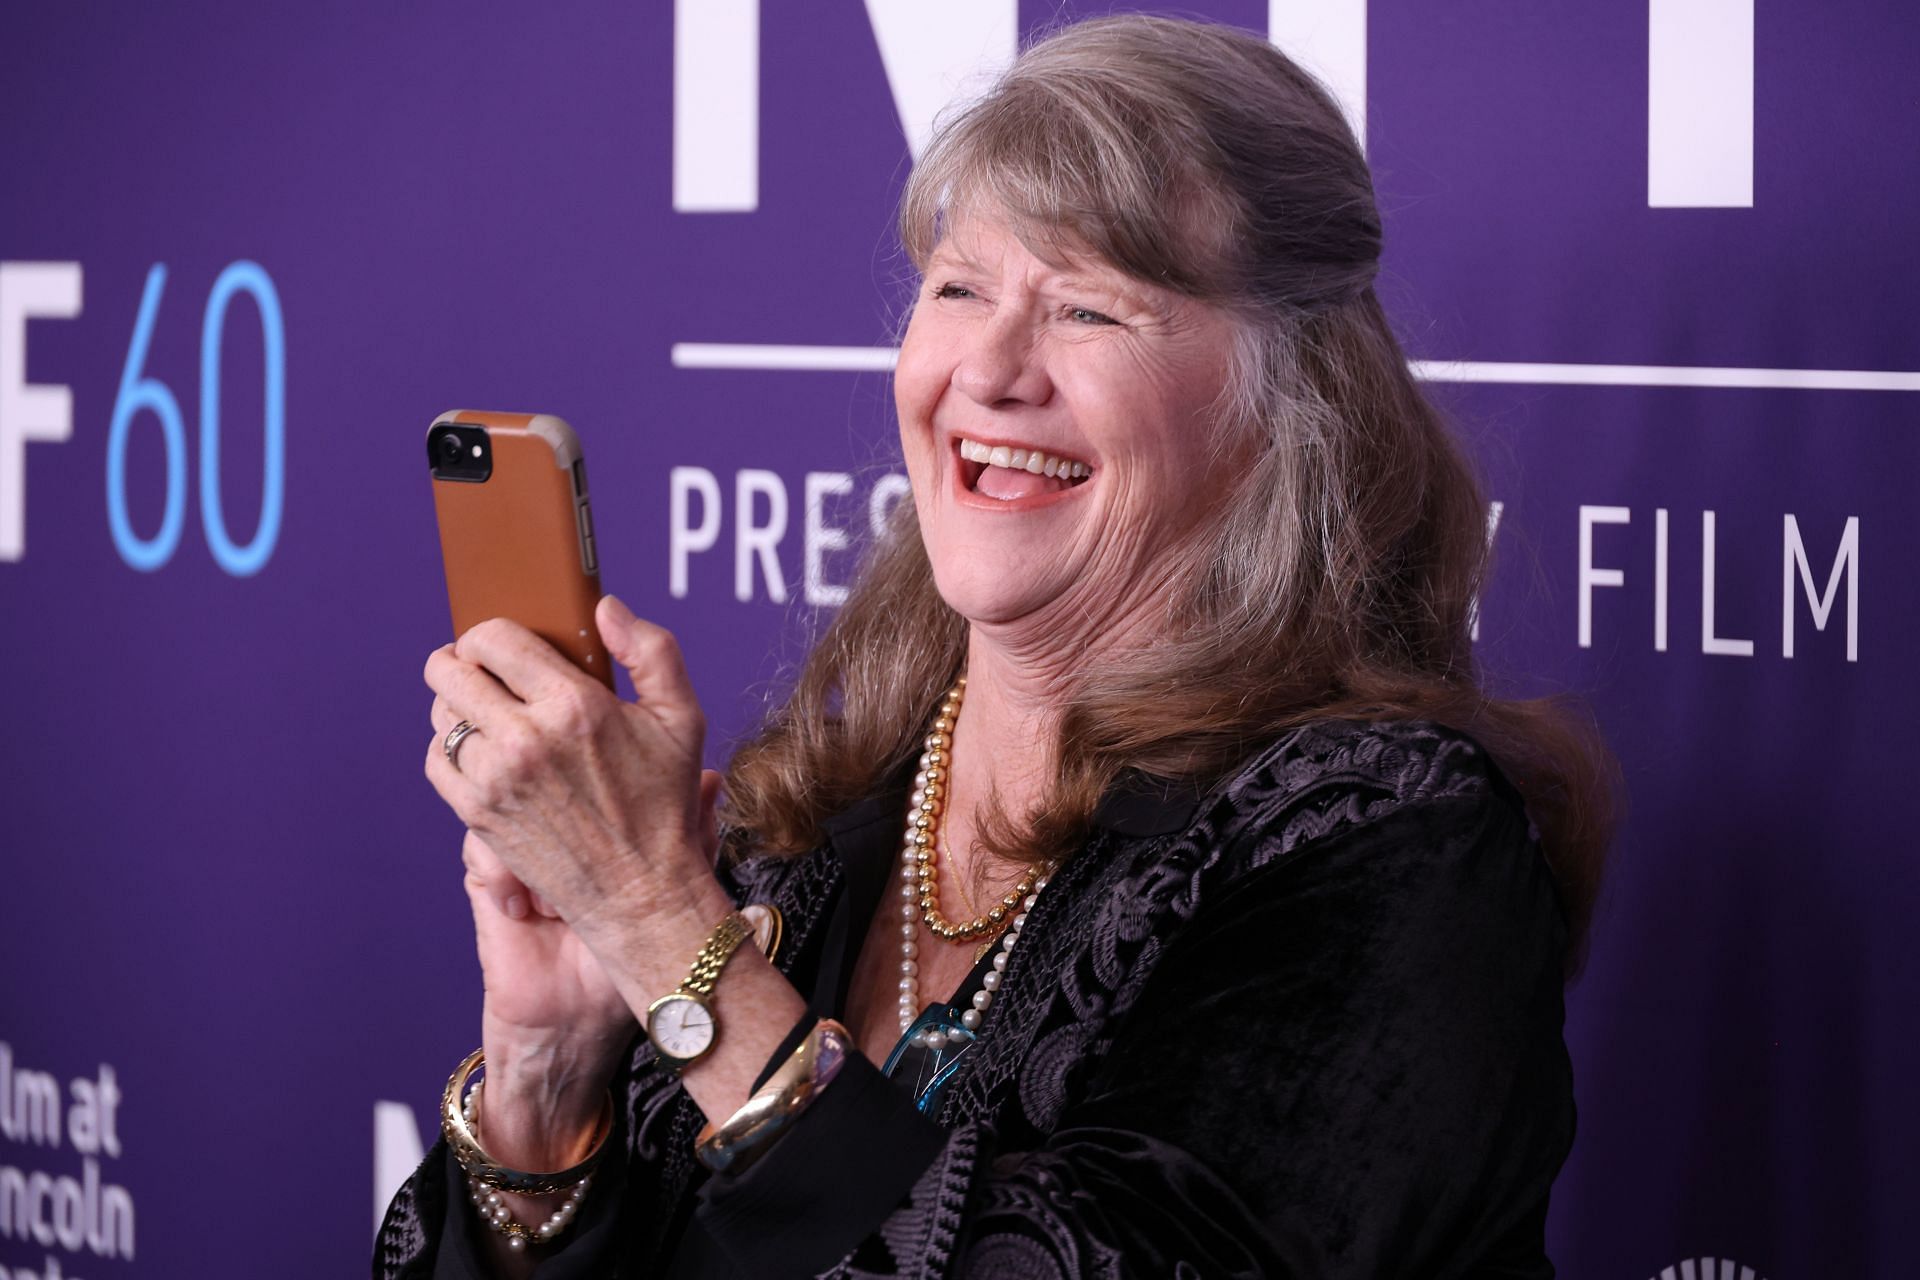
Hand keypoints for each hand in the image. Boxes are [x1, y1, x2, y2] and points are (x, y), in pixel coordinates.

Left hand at [423, 595, 721, 948]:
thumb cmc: (664, 804)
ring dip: (456, 705)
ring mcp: (496, 779)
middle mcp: (527, 738)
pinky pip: (437, 760)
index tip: (499, 646)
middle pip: (449, 670)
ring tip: (484, 710)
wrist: (640, 891)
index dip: (487, 634)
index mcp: (574, 705)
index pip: (492, 639)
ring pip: (440, 714)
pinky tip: (478, 750)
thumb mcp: (682, 718)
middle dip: (459, 661)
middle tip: (480, 671)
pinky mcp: (478, 814)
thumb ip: (651, 650)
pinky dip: (449, 748)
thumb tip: (605, 607)